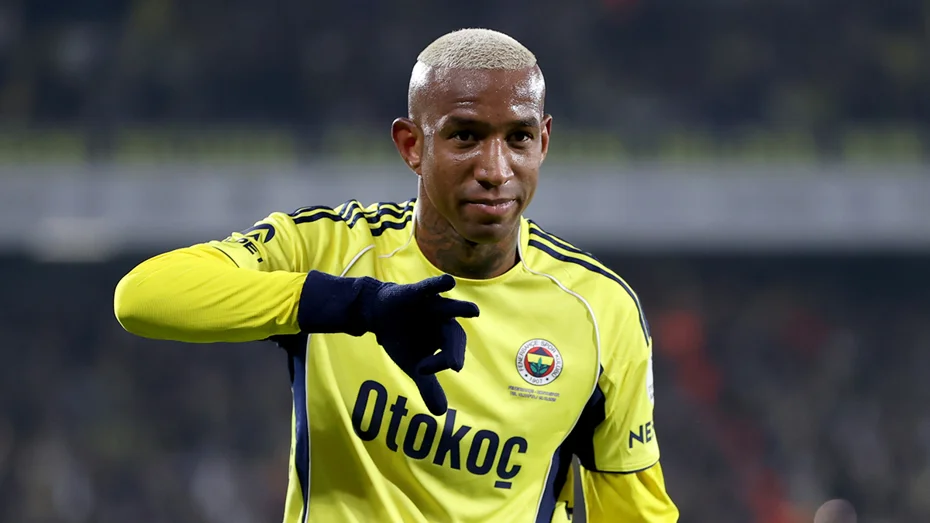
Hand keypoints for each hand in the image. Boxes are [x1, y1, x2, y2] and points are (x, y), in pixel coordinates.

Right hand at [361, 274, 478, 414]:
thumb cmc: (402, 339)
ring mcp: (433, 306)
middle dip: (453, 350)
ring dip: (461, 309)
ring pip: (450, 308)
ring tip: (474, 312)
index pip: (451, 354)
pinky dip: (438, 284)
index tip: (422, 371)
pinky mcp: (418, 293)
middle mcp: (444, 322)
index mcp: (446, 339)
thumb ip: (429, 386)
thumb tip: (440, 413)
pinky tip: (449, 282)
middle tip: (453, 366)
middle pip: (454, 335)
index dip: (440, 363)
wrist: (379, 314)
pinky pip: (430, 288)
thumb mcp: (414, 365)